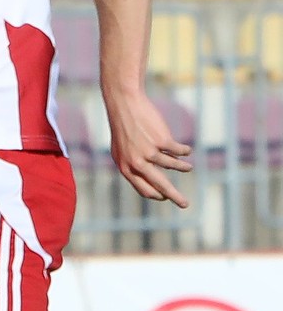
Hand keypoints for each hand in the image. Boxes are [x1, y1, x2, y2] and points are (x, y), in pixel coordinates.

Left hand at [105, 89, 192, 206]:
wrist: (124, 105)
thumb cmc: (124, 128)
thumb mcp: (122, 149)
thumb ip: (133, 164)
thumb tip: (152, 177)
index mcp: (125, 167)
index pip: (143, 189)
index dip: (156, 194)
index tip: (165, 197)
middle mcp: (136, 163)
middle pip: (160, 186)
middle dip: (174, 196)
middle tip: (185, 205)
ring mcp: (149, 152)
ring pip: (174, 166)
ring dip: (183, 168)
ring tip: (188, 167)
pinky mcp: (161, 141)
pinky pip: (179, 151)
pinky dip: (184, 152)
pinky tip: (186, 151)